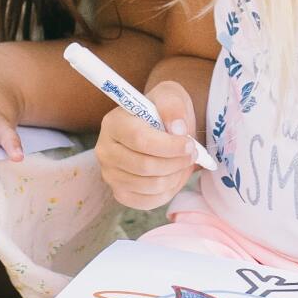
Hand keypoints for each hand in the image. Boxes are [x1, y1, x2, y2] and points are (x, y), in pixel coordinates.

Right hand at [96, 80, 198, 209]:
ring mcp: (110, 175)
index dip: (169, 146)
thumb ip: (173, 106)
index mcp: (113, 124)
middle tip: (192, 154)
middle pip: (145, 166)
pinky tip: (175, 175)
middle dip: (176, 162)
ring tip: (184, 163)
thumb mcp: (170, 96)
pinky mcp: (121, 193)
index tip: (189, 143)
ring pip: (150, 186)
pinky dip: (169, 191)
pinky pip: (149, 201)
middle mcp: (105, 151)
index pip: (140, 140)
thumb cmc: (162, 110)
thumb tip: (177, 130)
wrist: (159, 127)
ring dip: (176, 176)